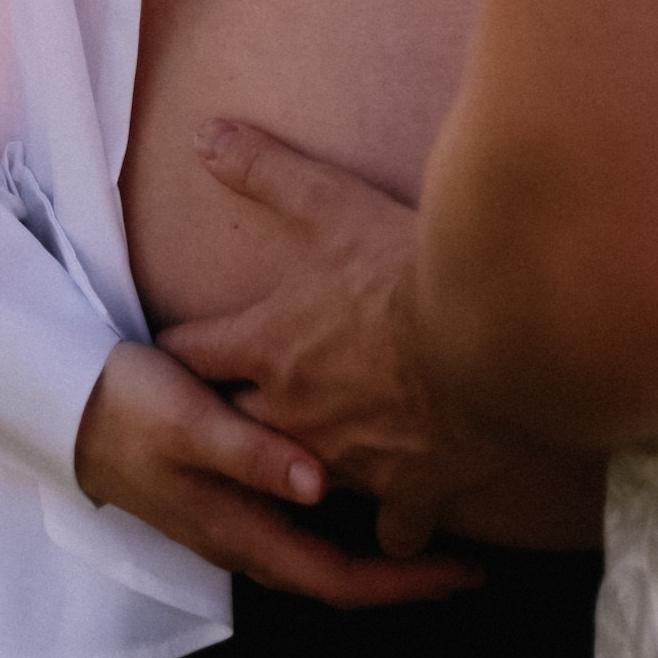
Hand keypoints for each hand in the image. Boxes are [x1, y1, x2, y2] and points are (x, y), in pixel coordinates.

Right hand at [71, 342, 476, 605]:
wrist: (60, 402)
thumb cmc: (127, 405)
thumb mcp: (190, 421)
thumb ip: (253, 452)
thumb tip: (320, 487)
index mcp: (240, 529)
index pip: (340, 578)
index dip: (406, 582)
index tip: (464, 570)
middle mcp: (242, 534)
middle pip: (337, 575)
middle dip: (402, 572)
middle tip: (465, 555)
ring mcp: (231, 517)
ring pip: (318, 551)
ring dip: (374, 546)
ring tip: (425, 520)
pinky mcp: (223, 490)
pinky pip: (296, 523)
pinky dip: (339, 517)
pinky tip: (359, 484)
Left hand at [159, 124, 599, 556]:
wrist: (487, 334)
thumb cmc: (399, 266)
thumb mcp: (325, 202)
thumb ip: (263, 170)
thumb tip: (203, 133)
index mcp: (268, 349)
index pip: (192, 356)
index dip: (179, 350)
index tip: (170, 351)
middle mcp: (296, 414)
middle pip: (234, 427)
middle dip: (228, 417)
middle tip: (226, 409)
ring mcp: (351, 460)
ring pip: (304, 479)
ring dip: (302, 467)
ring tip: (302, 461)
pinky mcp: (410, 490)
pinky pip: (392, 524)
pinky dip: (395, 519)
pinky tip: (399, 517)